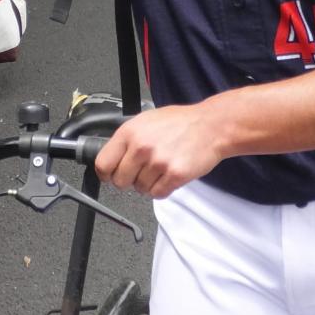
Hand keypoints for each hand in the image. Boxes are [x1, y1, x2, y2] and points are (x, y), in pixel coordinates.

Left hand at [94, 104, 223, 198]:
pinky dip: (162, 188)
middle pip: (120, 181)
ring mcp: (158, 162)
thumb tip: (112, 156)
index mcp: (130, 132)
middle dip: (129, 180)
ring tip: (160, 167)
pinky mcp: (174, 175)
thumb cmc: (180, 122)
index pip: (103, 163)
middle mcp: (141, 147)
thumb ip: (128, 138)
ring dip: (148, 183)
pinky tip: (169, 174)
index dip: (106, 173)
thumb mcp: (146, 120)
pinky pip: (157, 194)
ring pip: (140, 189)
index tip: (111, 175)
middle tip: (141, 171)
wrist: (210, 126)